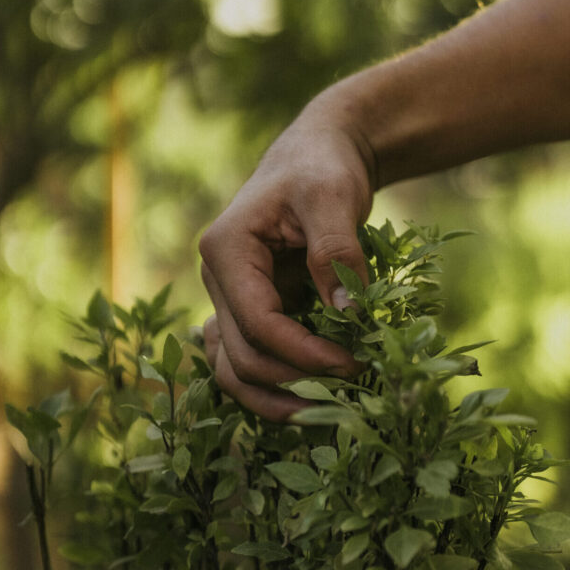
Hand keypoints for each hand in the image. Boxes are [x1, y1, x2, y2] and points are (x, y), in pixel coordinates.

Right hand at [199, 100, 374, 421]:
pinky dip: (273, 384)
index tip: (351, 365)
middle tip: (349, 388)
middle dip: (292, 380)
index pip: (255, 322)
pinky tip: (307, 396)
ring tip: (320, 413)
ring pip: (233, 369)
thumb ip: (337, 252)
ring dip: (272, 397)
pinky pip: (247, 359)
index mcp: (226, 250)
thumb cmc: (323, 168)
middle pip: (239, 355)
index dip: (301, 353)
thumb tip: (347, 315)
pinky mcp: (249, 310)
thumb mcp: (333, 197)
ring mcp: (229, 299)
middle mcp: (218, 280)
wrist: (318, 156)